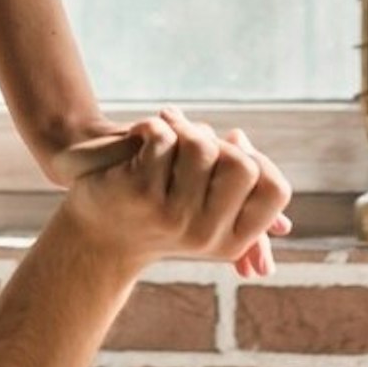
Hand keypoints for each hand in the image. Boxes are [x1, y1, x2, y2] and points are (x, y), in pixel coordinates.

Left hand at [57, 111, 293, 278]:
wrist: (92, 221)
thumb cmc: (151, 208)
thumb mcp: (194, 195)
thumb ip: (222, 176)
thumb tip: (241, 138)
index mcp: (230, 240)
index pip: (276, 190)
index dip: (258, 160)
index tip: (230, 146)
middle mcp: (206, 235)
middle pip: (243, 164)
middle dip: (214, 142)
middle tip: (187, 137)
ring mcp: (173, 217)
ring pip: (201, 145)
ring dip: (178, 128)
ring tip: (160, 133)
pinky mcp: (140, 193)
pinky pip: (163, 138)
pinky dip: (149, 126)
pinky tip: (136, 135)